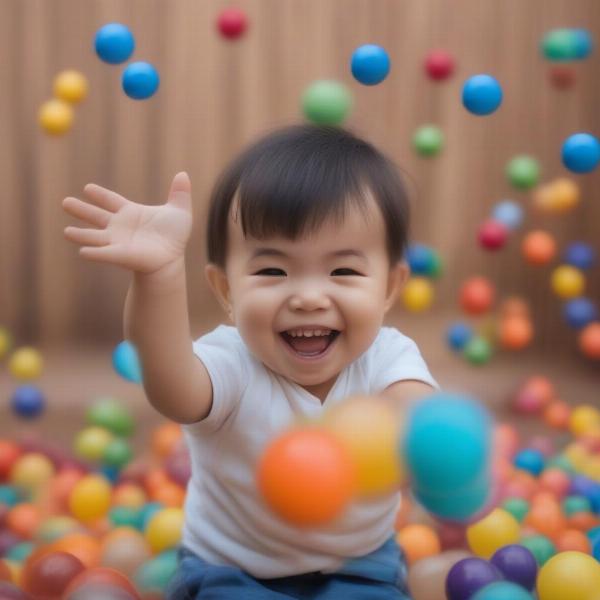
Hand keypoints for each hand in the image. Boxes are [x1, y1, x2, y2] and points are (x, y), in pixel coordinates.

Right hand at [63, 172, 192, 273]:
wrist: (174, 257)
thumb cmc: (175, 236)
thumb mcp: (179, 211)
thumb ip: (179, 193)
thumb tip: (183, 174)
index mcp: (130, 213)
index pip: (111, 201)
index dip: (100, 195)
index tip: (87, 188)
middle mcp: (119, 226)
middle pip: (96, 216)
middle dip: (81, 210)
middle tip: (65, 202)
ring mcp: (117, 241)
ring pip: (94, 237)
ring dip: (81, 235)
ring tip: (66, 232)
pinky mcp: (120, 255)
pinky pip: (104, 253)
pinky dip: (94, 252)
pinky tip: (82, 252)